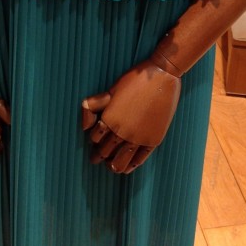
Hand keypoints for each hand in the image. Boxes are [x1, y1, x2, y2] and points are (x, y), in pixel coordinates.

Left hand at [81, 59, 180, 173]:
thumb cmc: (134, 80)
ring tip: (110, 166)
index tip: (94, 142)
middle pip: (105, 151)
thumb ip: (93, 106)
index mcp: (109, 120)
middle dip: (99, 156)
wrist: (161, 77)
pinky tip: (127, 168)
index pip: (95, 138)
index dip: (93, 140)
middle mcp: (122, 133)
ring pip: (120, 161)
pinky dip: (131, 165)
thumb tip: (85, 126)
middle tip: (96, 159)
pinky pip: (139, 159)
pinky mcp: (153, 140)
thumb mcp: (110, 90)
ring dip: (113, 165)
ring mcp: (138, 138)